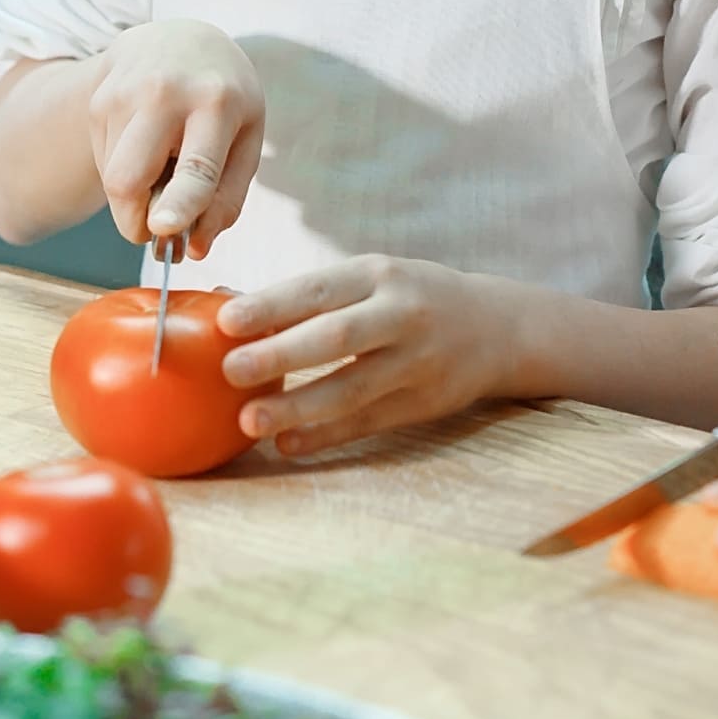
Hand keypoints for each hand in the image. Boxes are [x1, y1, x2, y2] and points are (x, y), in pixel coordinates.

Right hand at [88, 19, 264, 255]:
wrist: (180, 38)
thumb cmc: (224, 98)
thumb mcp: (247, 137)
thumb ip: (227, 198)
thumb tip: (195, 249)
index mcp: (217, 102)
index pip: (197, 164)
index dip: (179, 203)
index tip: (161, 229)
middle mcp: (165, 94)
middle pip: (129, 176)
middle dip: (135, 219)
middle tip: (155, 229)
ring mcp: (123, 94)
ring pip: (112, 177)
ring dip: (134, 196)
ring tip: (164, 165)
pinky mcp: (96, 100)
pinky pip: (104, 163)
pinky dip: (124, 172)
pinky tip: (147, 146)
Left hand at [215, 256, 525, 454]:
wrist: (497, 327)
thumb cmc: (413, 297)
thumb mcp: (373, 279)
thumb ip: (308, 296)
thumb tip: (220, 304)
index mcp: (380, 274)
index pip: (320, 289)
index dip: (273, 305)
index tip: (226, 321)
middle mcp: (402, 314)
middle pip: (337, 337)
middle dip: (282, 354)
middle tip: (230, 371)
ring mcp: (417, 360)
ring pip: (352, 388)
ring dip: (298, 406)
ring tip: (250, 421)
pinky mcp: (425, 401)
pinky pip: (368, 422)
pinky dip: (326, 435)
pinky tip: (288, 444)